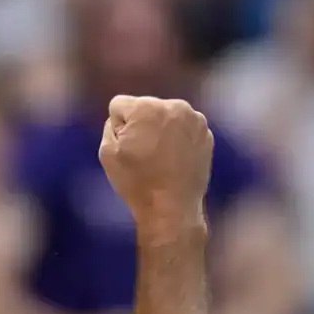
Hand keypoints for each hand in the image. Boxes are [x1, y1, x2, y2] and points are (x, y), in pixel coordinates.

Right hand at [99, 95, 213, 237]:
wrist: (172, 208)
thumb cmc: (136, 182)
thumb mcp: (107, 153)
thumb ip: (110, 126)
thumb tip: (123, 119)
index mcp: (146, 107)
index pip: (119, 105)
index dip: (117, 127)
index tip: (126, 148)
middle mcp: (173, 106)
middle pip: (145, 107)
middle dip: (141, 124)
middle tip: (143, 154)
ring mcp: (194, 119)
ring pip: (165, 116)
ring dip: (160, 129)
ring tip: (160, 158)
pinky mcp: (207, 133)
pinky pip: (183, 127)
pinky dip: (177, 138)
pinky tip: (174, 160)